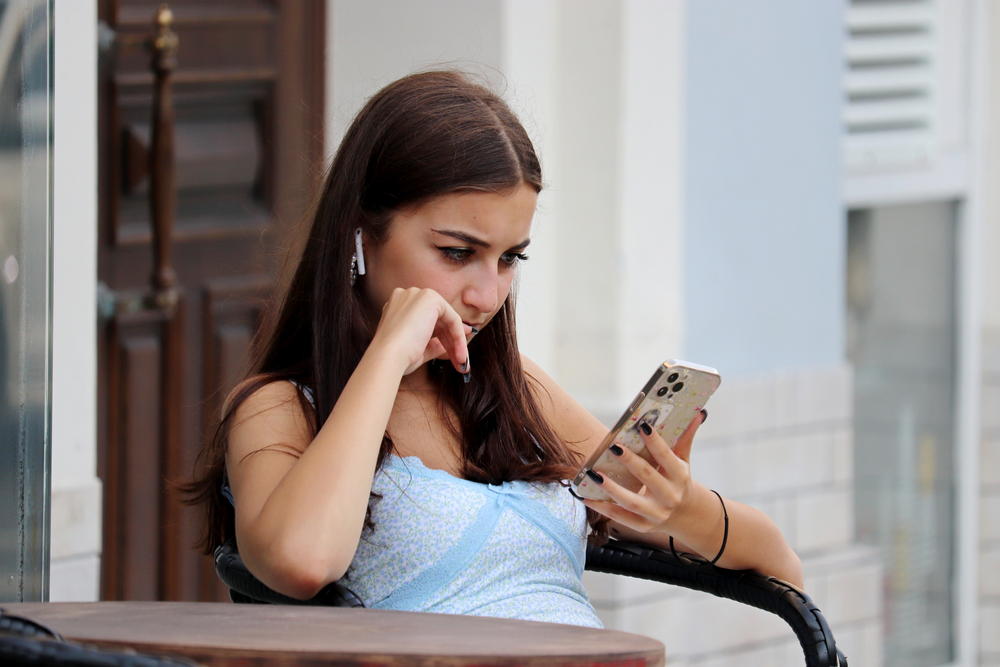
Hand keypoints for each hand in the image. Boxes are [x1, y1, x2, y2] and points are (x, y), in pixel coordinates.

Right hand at [370, 287, 470, 375]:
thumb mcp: (418, 348)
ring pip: (447, 320)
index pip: (427, 320)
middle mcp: (407, 296)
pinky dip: (458, 337)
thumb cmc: (397, 356)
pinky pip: (452, 318)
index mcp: (399, 306)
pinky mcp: (430, 298)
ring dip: (457, 342)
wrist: (388, 356)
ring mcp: (418, 294)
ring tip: (462, 363)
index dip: (443, 336)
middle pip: (439, 320)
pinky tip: (461, 354)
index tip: (455, 351)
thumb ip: (433, 343)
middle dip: (451, 342)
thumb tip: (447, 345)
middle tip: (461, 361)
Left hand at [582, 410, 706, 533]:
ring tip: (594, 474)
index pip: (666, 456)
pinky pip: (620, 517)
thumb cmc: (679, 482)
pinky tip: (586, 497)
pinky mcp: (643, 525)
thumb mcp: (684, 461)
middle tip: (613, 447)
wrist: (686, 515)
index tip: (642, 426)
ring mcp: (656, 513)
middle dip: (629, 461)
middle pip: (647, 475)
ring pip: (631, 500)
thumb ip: (686, 438)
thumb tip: (698, 414)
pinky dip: (602, 508)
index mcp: (680, 476)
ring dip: (611, 488)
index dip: (655, 441)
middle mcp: (669, 496)